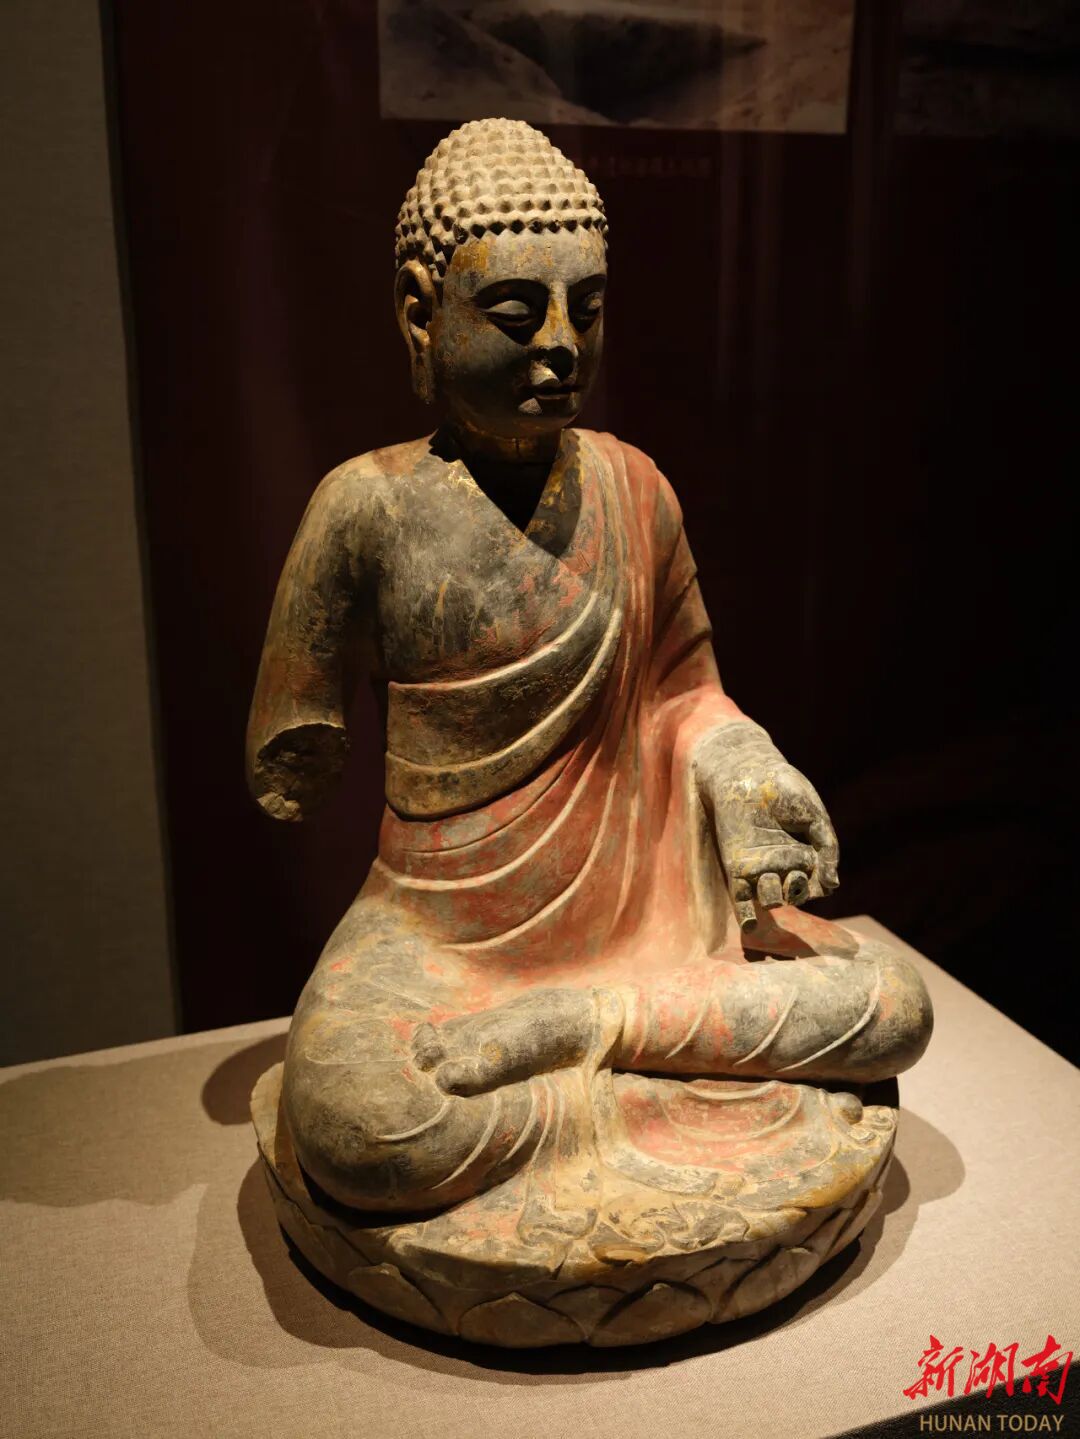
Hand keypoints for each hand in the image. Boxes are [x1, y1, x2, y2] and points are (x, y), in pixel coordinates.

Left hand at [695, 723, 839, 930]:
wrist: (748, 773)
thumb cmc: (785, 790)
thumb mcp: (815, 818)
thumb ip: (828, 850)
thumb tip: (832, 887)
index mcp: (803, 853)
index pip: (815, 882)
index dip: (818, 885)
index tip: (818, 875)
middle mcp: (782, 864)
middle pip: (794, 894)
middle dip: (798, 892)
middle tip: (795, 878)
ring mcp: (759, 867)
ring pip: (771, 898)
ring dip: (776, 898)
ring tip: (776, 886)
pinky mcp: (737, 867)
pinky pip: (742, 899)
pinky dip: (747, 915)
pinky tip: (750, 927)